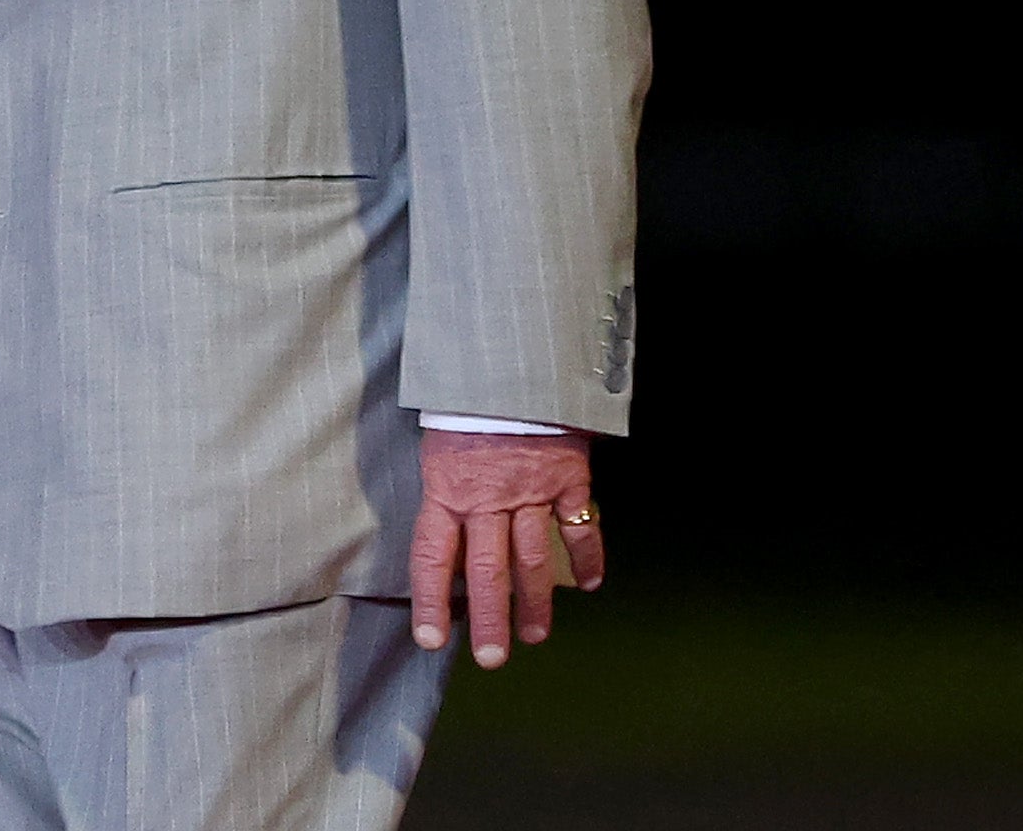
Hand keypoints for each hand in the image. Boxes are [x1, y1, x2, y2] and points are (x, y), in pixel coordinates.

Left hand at [409, 429, 603, 667]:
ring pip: (533, 559)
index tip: (431, 639)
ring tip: (535, 635)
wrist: (510, 363)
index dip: (431, 600)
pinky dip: (588, 556)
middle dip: (491, 620)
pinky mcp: (567, 477)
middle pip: (489, 571)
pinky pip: (579, 525)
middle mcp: (487, 497)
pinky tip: (591, 584)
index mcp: (446, 490)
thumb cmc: (467, 406)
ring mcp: (530, 490)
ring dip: (536, 602)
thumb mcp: (440, 449)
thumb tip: (450, 549)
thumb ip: (446, 496)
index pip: (432, 556)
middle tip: (492, 659)